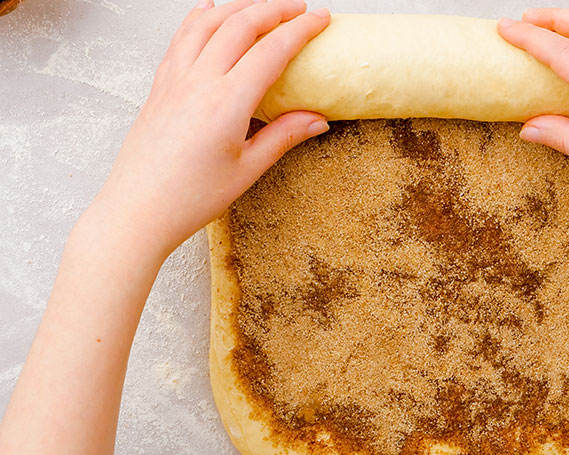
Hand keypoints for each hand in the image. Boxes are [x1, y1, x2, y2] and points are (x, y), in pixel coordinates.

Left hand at [95, 0, 330, 256]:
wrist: (138, 210)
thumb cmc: (190, 197)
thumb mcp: (247, 170)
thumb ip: (284, 136)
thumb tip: (318, 120)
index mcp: (226, 103)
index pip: (271, 50)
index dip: (301, 30)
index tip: (320, 19)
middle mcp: (198, 82)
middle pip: (240, 24)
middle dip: (274, 8)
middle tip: (298, 8)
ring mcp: (174, 79)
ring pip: (208, 22)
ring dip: (238, 6)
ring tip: (261, 6)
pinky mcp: (160, 85)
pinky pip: (182, 37)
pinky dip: (202, 17)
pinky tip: (211, 13)